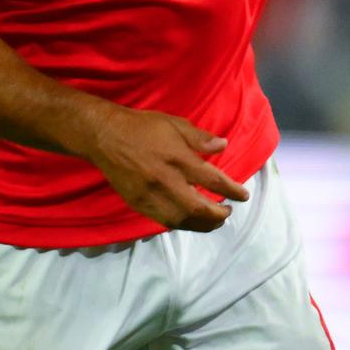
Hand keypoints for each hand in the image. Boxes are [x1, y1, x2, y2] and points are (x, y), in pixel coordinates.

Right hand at [76, 105, 249, 231]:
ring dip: (201, 224)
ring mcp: (150, 196)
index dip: (231, 190)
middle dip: (217, 215)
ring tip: (214, 221)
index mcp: (178, 159)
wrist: (105, 137)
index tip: (243, 196)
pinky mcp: (138, 204)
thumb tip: (223, 146)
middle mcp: (165, 181)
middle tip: (228, 212)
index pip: (211, 180)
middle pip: (197, 208)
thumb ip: (200, 138)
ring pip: (180, 220)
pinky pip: (163, 221)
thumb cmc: (143, 127)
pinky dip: (182, 224)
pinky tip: (191, 220)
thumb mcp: (175, 124)